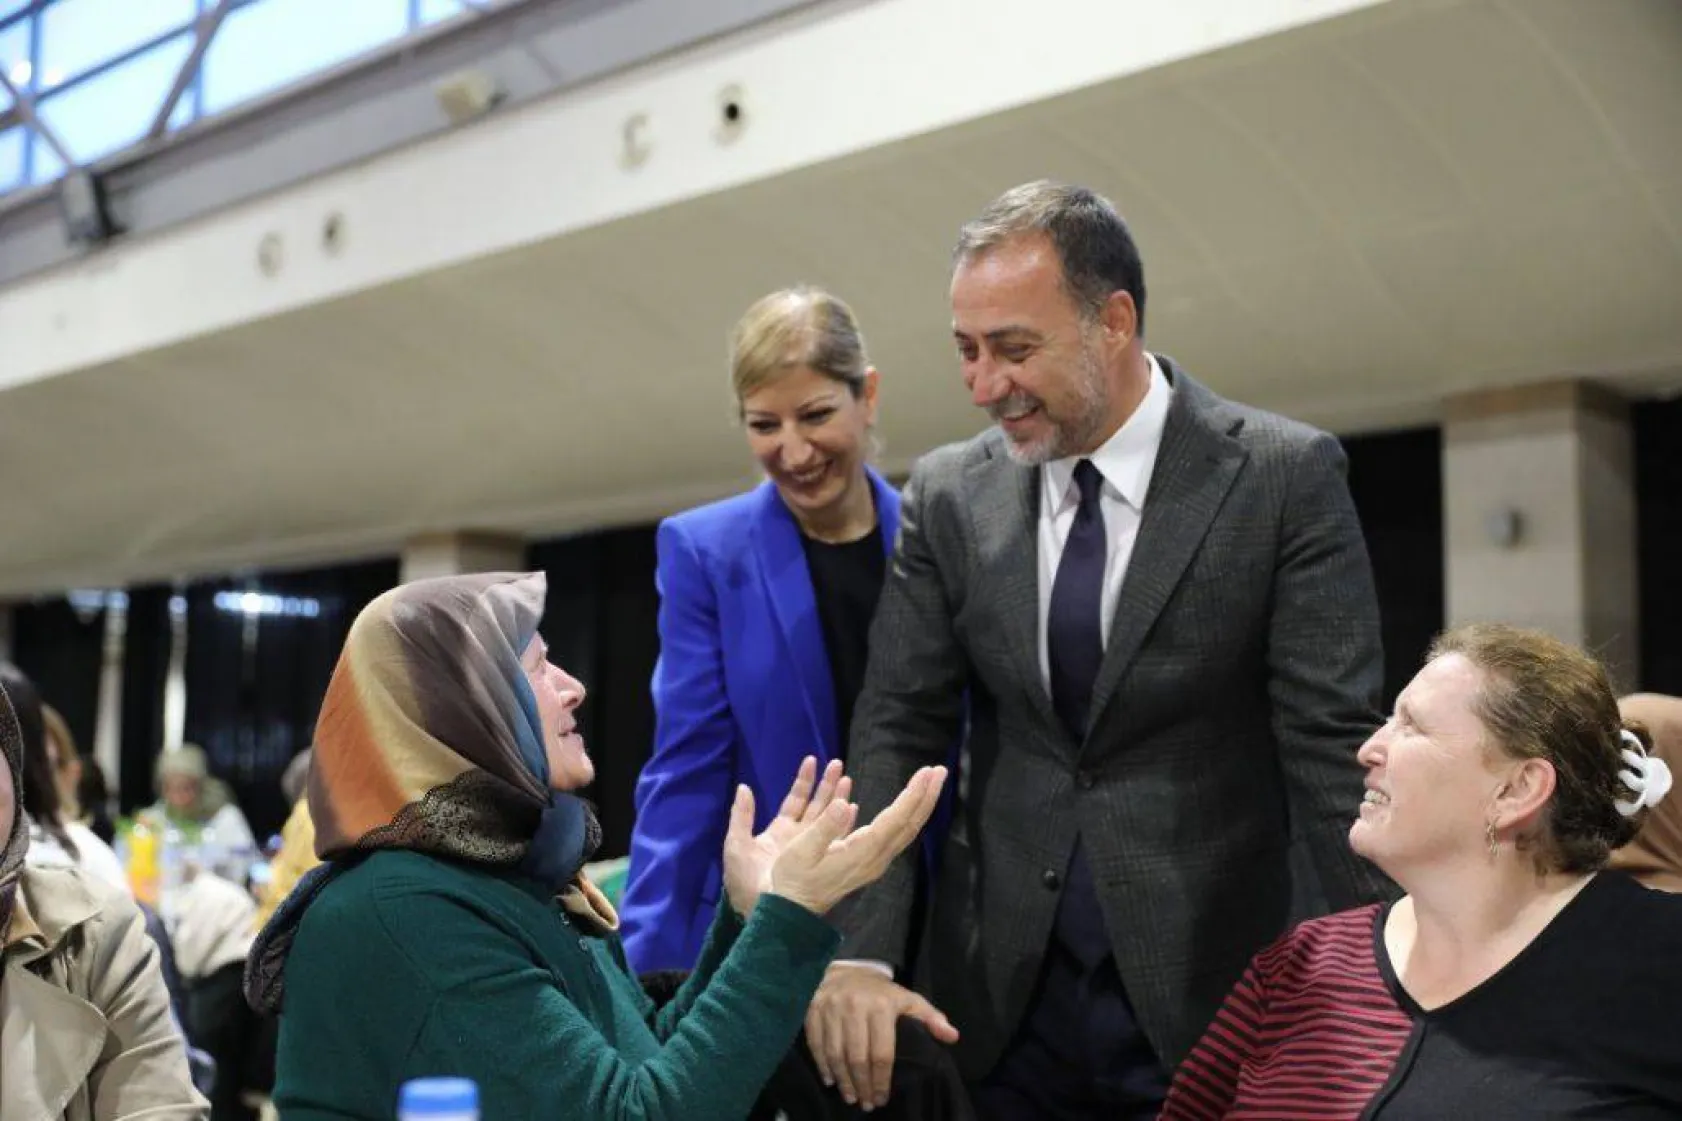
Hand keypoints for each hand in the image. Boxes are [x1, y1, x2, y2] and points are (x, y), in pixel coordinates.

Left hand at [721, 756, 849, 916]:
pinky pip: (835, 839)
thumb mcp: (737, 844)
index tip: (812, 760)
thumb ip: (741, 816)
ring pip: (827, 819)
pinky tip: (853, 808)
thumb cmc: (743, 881)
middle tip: (837, 764)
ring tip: (847, 778)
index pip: (795, 800)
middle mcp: (797, 837)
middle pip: (816, 805)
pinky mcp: (820, 861)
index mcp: (779, 830)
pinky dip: (844, 824)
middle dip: (826, 784)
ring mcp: (810, 849)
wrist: (758, 911)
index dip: (804, 781)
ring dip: (836, 799)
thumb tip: (743, 787)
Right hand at [766, 765, 946, 916]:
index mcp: (862, 853)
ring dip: (916, 804)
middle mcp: (875, 858)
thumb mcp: (801, 852)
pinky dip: (900, 815)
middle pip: (908, 824)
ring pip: (903, 829)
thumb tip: (846, 804)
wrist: (791, 913)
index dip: (913, 795)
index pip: (896, 820)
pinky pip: (891, 834)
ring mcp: (872, 861)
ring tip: (927, 781)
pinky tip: (900, 804)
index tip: (927, 772)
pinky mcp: (866, 862)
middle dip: (925, 796)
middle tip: (939, 771)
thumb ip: (824, 828)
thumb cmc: (792, 880)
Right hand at [805, 963, 958, 1109]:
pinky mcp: (812, 1009)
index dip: (881, 1080)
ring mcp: (830, 1007)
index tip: (882, 1098)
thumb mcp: (909, 1000)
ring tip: (851, 1097)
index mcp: (881, 1006)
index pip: (881, 1053)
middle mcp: (854, 1006)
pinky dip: (822, 1065)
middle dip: (862, 1085)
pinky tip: (831, 1080)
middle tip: (866, 1104)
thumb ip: (930, 1018)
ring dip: (843, 1080)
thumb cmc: (882, 993)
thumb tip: (952, 1036)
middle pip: (857, 1057)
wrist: (848, 969)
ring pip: (835, 1053)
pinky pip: (815, 1043)